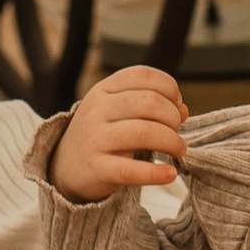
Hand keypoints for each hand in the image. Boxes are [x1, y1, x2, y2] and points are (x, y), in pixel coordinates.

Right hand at [52, 66, 189, 203]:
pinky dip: (156, 173)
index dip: (169, 88)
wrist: (66, 167)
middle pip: (149, 102)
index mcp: (104, 89)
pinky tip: (169, 174)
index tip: (177, 105)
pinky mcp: (97, 168)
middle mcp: (98, 110)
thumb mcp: (119, 112)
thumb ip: (151, 106)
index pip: (143, 75)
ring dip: (172, 142)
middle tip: (177, 131)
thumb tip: (183, 110)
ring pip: (145, 133)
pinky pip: (132, 170)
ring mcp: (95, 138)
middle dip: (173, 117)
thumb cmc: (102, 134)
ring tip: (178, 150)